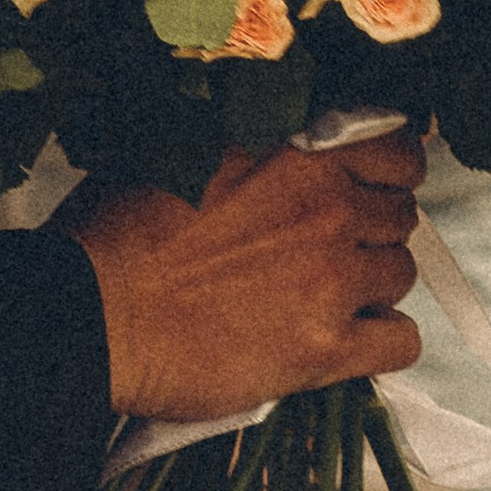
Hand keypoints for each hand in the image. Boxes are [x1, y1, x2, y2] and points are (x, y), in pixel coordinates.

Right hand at [80, 133, 424, 416]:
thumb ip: (247, 142)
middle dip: (370, 228)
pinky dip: (380, 340)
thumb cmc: (116, 230)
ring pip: (400, 275)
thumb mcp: (178, 148)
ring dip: (371, 282)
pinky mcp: (325, 351)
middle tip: (327, 245)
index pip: (396, 150)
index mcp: (295, 152)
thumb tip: (277, 139)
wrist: (91, 316)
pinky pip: (400, 343)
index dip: (386, 169)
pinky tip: (346, 339)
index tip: (365, 184)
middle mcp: (328, 210)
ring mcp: (332, 282)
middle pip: (399, 215)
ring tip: (324, 293)